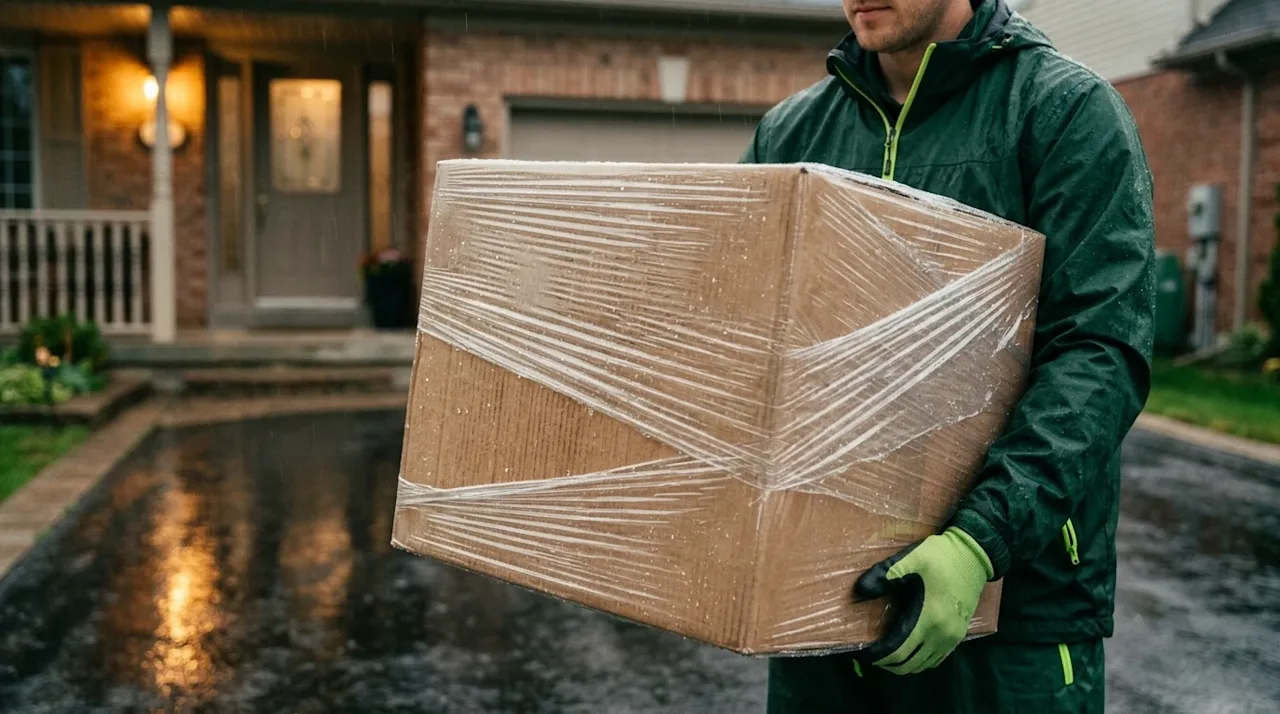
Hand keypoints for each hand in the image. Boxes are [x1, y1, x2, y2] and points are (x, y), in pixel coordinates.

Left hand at [851, 527, 992, 674]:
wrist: (974, 554)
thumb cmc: (941, 557)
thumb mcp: (910, 560)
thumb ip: (884, 576)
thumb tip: (860, 590)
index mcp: (927, 618)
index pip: (898, 651)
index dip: (879, 656)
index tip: (864, 653)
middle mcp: (941, 634)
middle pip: (910, 664)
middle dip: (889, 663)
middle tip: (873, 654)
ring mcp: (953, 637)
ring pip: (925, 664)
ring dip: (905, 664)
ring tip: (888, 653)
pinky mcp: (960, 634)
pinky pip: (938, 658)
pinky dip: (922, 660)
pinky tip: (911, 649)